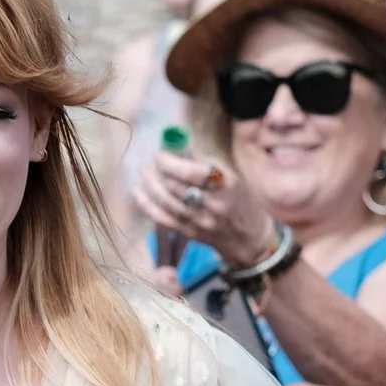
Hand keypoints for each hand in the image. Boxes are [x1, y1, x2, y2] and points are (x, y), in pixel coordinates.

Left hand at [132, 148, 273, 268]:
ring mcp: (200, 221)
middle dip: (159, 172)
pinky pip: (163, 218)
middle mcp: (213, 205)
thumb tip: (178, 147)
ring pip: (167, 202)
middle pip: (176, 186)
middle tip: (150, 162)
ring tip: (143, 173)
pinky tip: (137, 192)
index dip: (171, 162)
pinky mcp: (189, 233)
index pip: (192, 172)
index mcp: (226, 185)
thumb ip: (207, 164)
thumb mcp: (233, 177)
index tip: (161, 154)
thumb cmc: (240, 199)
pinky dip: (147, 205)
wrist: (248, 237)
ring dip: (150, 185)